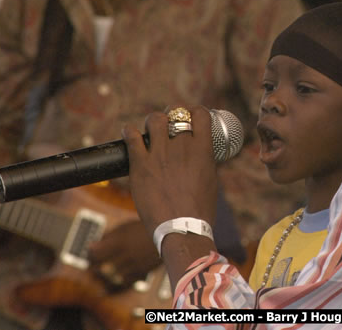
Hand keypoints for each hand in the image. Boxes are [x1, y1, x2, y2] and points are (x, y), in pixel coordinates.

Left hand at [88, 220, 161, 289]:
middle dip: (94, 268)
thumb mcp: (124, 227)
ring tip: (100, 275)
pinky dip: (114, 286)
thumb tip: (93, 245)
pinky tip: (109, 286)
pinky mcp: (141, 273)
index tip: (90, 253)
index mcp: (119, 242)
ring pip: (111, 278)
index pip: (95, 253)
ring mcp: (133, 266)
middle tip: (92, 266)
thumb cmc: (145, 228)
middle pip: (101, 268)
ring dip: (103, 278)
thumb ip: (108, 236)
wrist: (168, 234)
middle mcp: (125, 255)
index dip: (90, 254)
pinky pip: (124, 283)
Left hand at [121, 105, 217, 240]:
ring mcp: (160, 154)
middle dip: (173, 116)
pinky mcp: (140, 164)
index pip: (201, 115)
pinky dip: (130, 132)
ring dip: (154, 121)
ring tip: (152, 130)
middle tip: (170, 125)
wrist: (182, 228)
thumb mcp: (210, 180)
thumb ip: (202, 161)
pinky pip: (132, 136)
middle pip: (176, 115)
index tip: (192, 117)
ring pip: (155, 120)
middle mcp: (182, 146)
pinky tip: (131, 134)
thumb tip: (197, 153)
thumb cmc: (200, 210)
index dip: (195, 112)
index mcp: (202, 150)